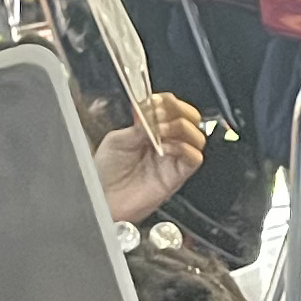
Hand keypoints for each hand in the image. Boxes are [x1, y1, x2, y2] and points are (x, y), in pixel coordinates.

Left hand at [94, 93, 210, 223]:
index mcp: (152, 129)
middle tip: (160, 115)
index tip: (153, 101)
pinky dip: (183, 148)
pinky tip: (164, 149)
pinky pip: (194, 158)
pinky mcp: (177, 176)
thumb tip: (149, 109)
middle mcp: (166, 142)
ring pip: (197, 136)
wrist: (103, 199)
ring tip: (161, 131)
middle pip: (191, 118)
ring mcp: (173, 159)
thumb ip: (138, 125)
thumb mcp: (116, 140)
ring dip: (180, 128)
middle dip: (178, 111)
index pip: (172, 107)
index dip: (166, 101)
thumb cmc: (105, 174)